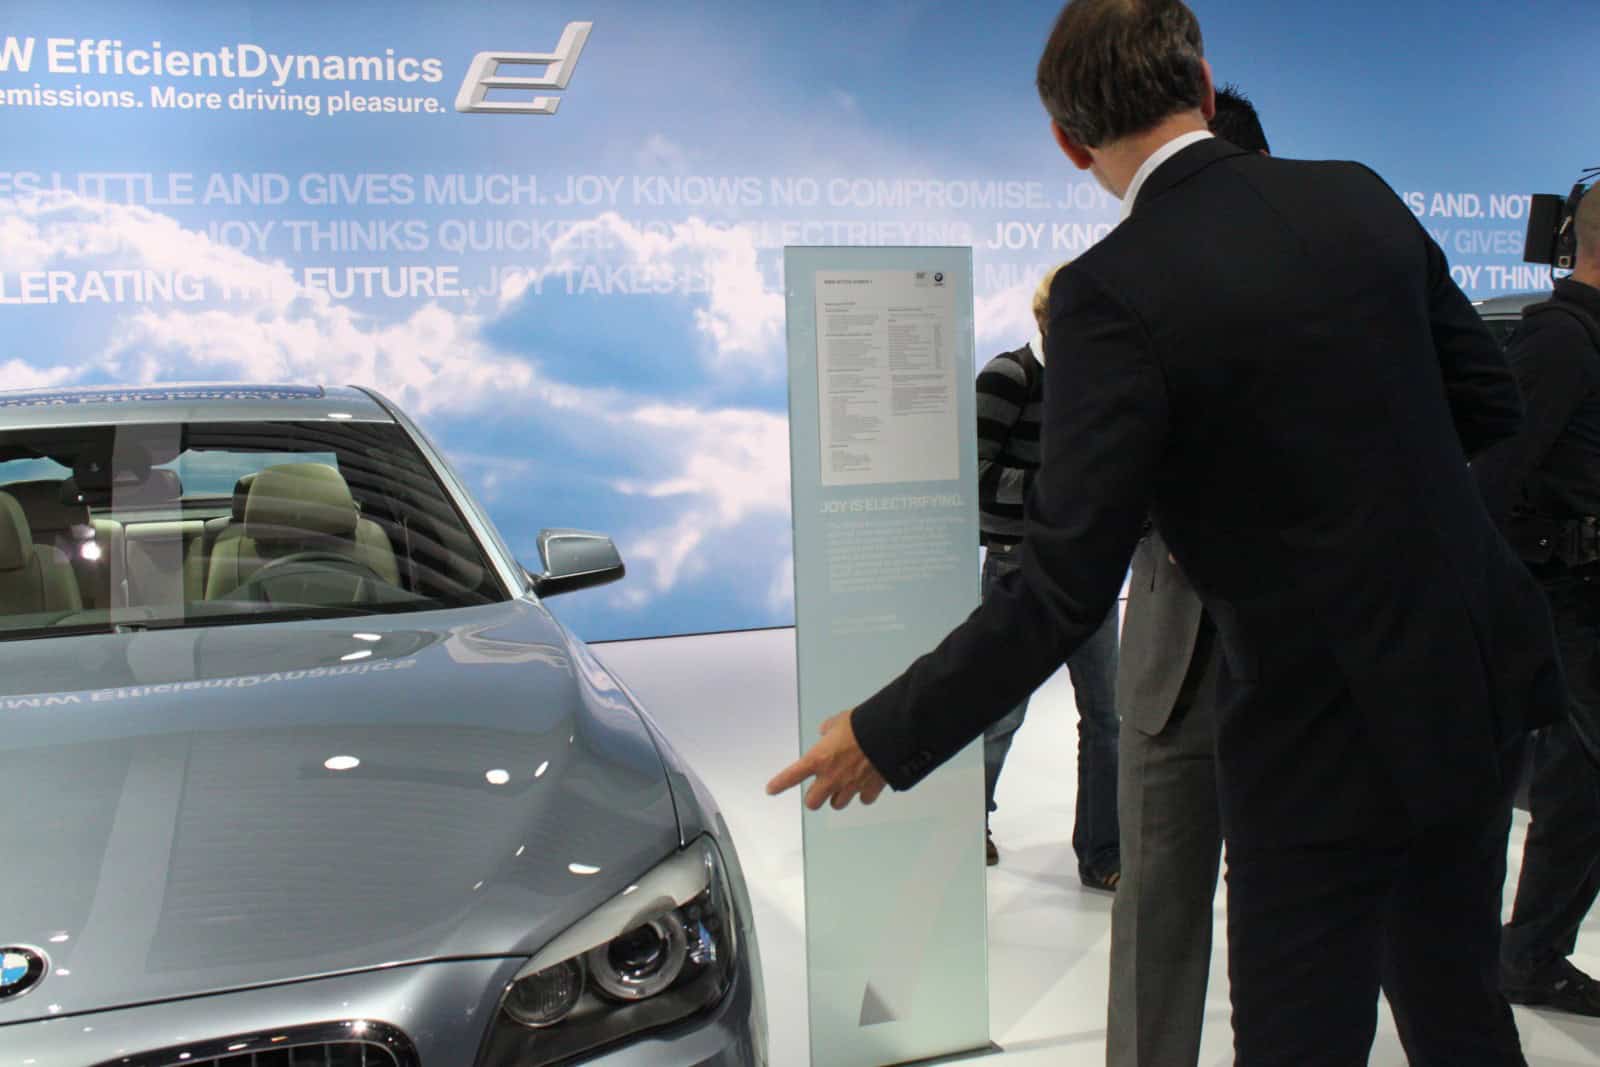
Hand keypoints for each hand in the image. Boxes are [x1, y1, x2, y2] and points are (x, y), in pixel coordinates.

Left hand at [766, 710, 888, 810]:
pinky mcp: (870, 790)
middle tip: (820, 788)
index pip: (791, 776)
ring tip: (843, 786)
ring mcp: (850, 787)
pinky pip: (862, 800)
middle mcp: (831, 778)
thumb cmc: (859, 725)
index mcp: (818, 759)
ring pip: (837, 805)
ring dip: (837, 797)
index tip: (771, 790)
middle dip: (815, 797)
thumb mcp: (839, 721)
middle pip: (813, 803)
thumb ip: (829, 729)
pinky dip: (862, 795)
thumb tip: (826, 732)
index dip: (779, 784)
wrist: (887, 735)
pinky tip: (865, 786)